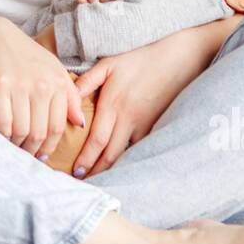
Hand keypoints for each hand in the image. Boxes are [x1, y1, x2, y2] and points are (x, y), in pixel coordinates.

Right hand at [0, 15, 85, 159]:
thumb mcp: (53, 69)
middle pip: (40, 132)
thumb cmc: (25, 55)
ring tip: (14, 147)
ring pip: (22, 131)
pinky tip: (2, 135)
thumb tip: (80, 123)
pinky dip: (3, 134)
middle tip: (27, 155)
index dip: (50, 146)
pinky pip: (4, 122)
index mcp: (58, 82)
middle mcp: (41, 85)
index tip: (43, 154)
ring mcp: (20, 85)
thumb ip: (69, 96)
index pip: (58, 126)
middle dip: (33, 150)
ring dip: (17, 145)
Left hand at [68, 42, 188, 176]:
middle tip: (83, 183)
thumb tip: (67, 96)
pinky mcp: (156, 125)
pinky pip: (141, 147)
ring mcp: (145, 124)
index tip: (76, 173)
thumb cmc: (139, 59)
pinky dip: (130, 159)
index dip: (86, 159)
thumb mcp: (109, 65)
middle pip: (111, 154)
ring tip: (100, 179)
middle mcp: (128, 119)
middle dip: (97, 171)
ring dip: (113, 168)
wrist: (176, 59)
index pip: (97, 140)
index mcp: (113, 105)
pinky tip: (122, 166)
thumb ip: (87, 81)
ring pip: (127, 154)